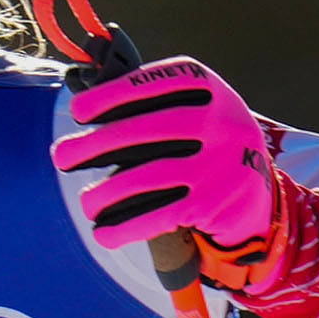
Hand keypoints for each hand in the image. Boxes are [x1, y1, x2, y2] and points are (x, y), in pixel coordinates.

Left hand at [50, 56, 278, 281]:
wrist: (257, 194)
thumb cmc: (208, 146)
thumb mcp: (196, 111)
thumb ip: (155, 103)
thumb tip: (84, 106)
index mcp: (210, 87)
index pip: (155, 84)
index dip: (112, 96)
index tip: (79, 112)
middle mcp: (220, 120)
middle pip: (146, 131)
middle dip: (96, 145)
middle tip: (61, 156)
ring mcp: (220, 162)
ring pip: (148, 177)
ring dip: (107, 194)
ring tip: (87, 203)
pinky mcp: (214, 203)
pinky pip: (160, 215)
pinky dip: (127, 227)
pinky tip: (103, 233)